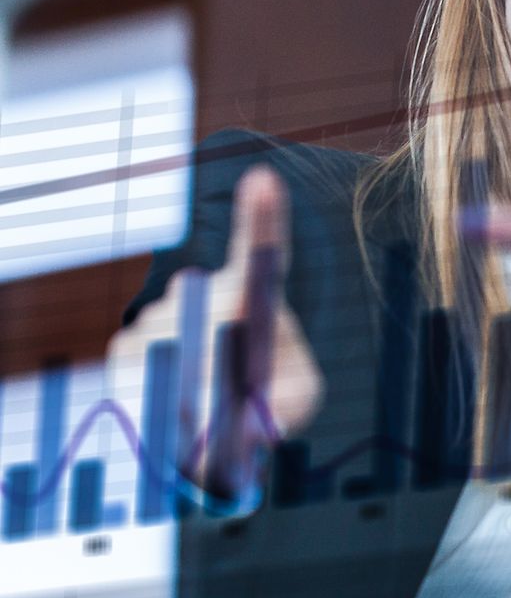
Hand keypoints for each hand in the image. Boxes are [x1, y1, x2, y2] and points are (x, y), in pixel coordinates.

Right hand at [107, 166, 323, 507]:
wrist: (215, 413)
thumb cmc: (269, 398)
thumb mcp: (295, 401)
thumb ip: (287, 406)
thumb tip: (253, 417)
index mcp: (254, 297)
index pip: (260, 253)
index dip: (262, 217)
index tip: (263, 180)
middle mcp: (205, 291)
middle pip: (209, 324)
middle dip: (219, 374)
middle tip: (226, 407)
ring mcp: (163, 314)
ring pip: (174, 360)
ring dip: (189, 396)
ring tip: (205, 408)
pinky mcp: (127, 344)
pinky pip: (141, 380)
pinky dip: (157, 404)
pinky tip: (173, 404)